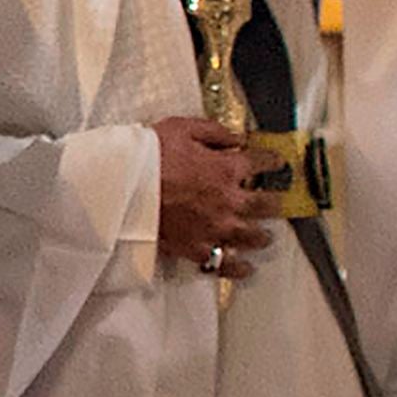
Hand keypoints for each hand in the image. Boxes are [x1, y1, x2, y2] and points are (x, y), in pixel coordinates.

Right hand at [153, 117, 273, 279]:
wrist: (120, 186)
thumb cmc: (147, 156)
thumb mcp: (181, 128)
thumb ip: (213, 132)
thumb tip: (235, 137)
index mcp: (226, 168)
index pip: (261, 163)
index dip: (272, 161)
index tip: (276, 162)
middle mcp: (228, 200)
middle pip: (265, 205)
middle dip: (273, 202)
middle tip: (275, 203)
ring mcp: (214, 227)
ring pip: (251, 237)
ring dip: (261, 236)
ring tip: (264, 237)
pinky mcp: (196, 247)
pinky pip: (224, 263)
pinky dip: (238, 267)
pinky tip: (245, 268)